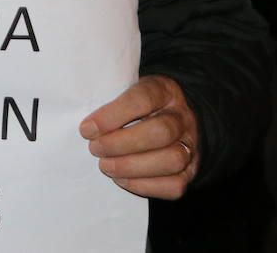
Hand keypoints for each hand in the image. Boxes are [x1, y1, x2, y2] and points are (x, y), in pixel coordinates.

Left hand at [79, 74, 198, 198]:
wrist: (169, 119)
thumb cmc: (135, 105)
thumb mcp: (124, 89)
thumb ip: (108, 99)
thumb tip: (86, 126)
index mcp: (164, 90)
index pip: (143, 99)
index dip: (113, 115)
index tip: (87, 129)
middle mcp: (182, 118)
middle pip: (160, 132)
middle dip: (121, 144)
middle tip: (95, 149)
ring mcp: (190, 145)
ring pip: (171, 160)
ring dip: (132, 167)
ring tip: (106, 166)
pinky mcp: (190, 171)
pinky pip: (175, 185)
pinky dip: (145, 185)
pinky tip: (122, 179)